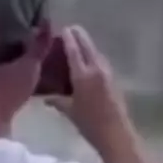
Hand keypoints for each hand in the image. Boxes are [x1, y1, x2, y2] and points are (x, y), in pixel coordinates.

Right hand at [44, 25, 134, 155]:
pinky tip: (87, 60)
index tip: (62, 28)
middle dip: (78, 35)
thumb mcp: (70, 112)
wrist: (116, 134)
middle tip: (69, 29)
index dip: (68, 37)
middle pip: (87, 45)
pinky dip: (92, 55)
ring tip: (76, 43)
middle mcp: (96, 68)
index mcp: (83, 75)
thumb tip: (45, 97)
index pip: (74, 50)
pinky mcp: (113, 78)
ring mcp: (107, 72)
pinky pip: (100, 60)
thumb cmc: (90, 124)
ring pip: (95, 51)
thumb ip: (57, 101)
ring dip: (86, 44)